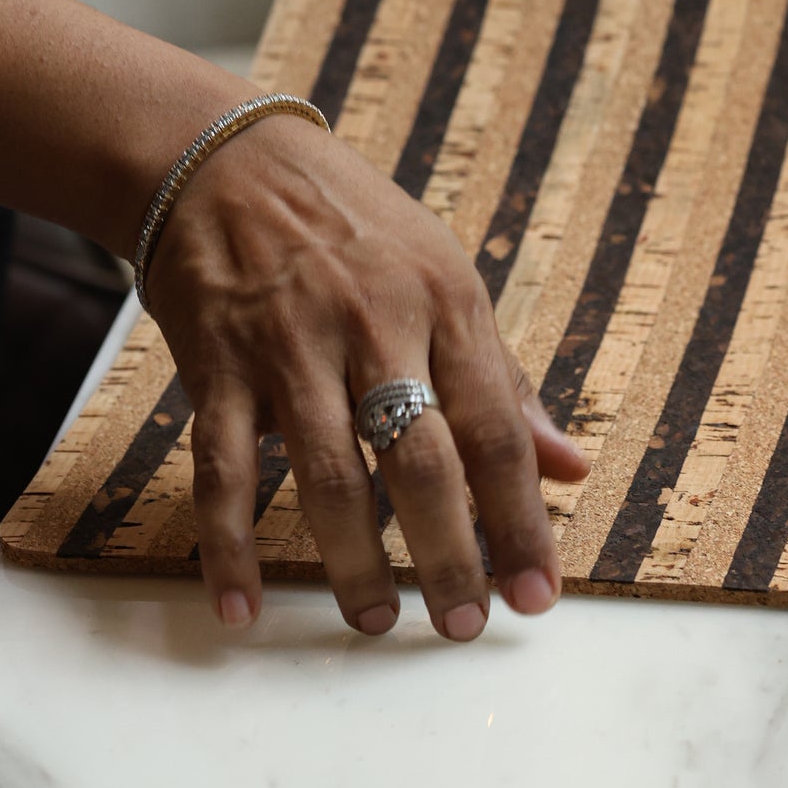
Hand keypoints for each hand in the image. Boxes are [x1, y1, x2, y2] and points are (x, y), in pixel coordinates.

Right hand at [144, 116, 587, 638]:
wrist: (227, 161)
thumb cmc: (355, 228)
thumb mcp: (445, 277)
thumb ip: (504, 379)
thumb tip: (571, 468)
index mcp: (445, 303)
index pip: (497, 430)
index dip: (522, 521)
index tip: (537, 596)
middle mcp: (374, 325)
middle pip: (421, 461)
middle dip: (449, 556)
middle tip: (464, 626)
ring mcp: (290, 346)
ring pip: (330, 475)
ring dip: (354, 563)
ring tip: (377, 622)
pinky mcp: (217, 363)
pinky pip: (224, 469)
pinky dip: (230, 546)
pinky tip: (242, 608)